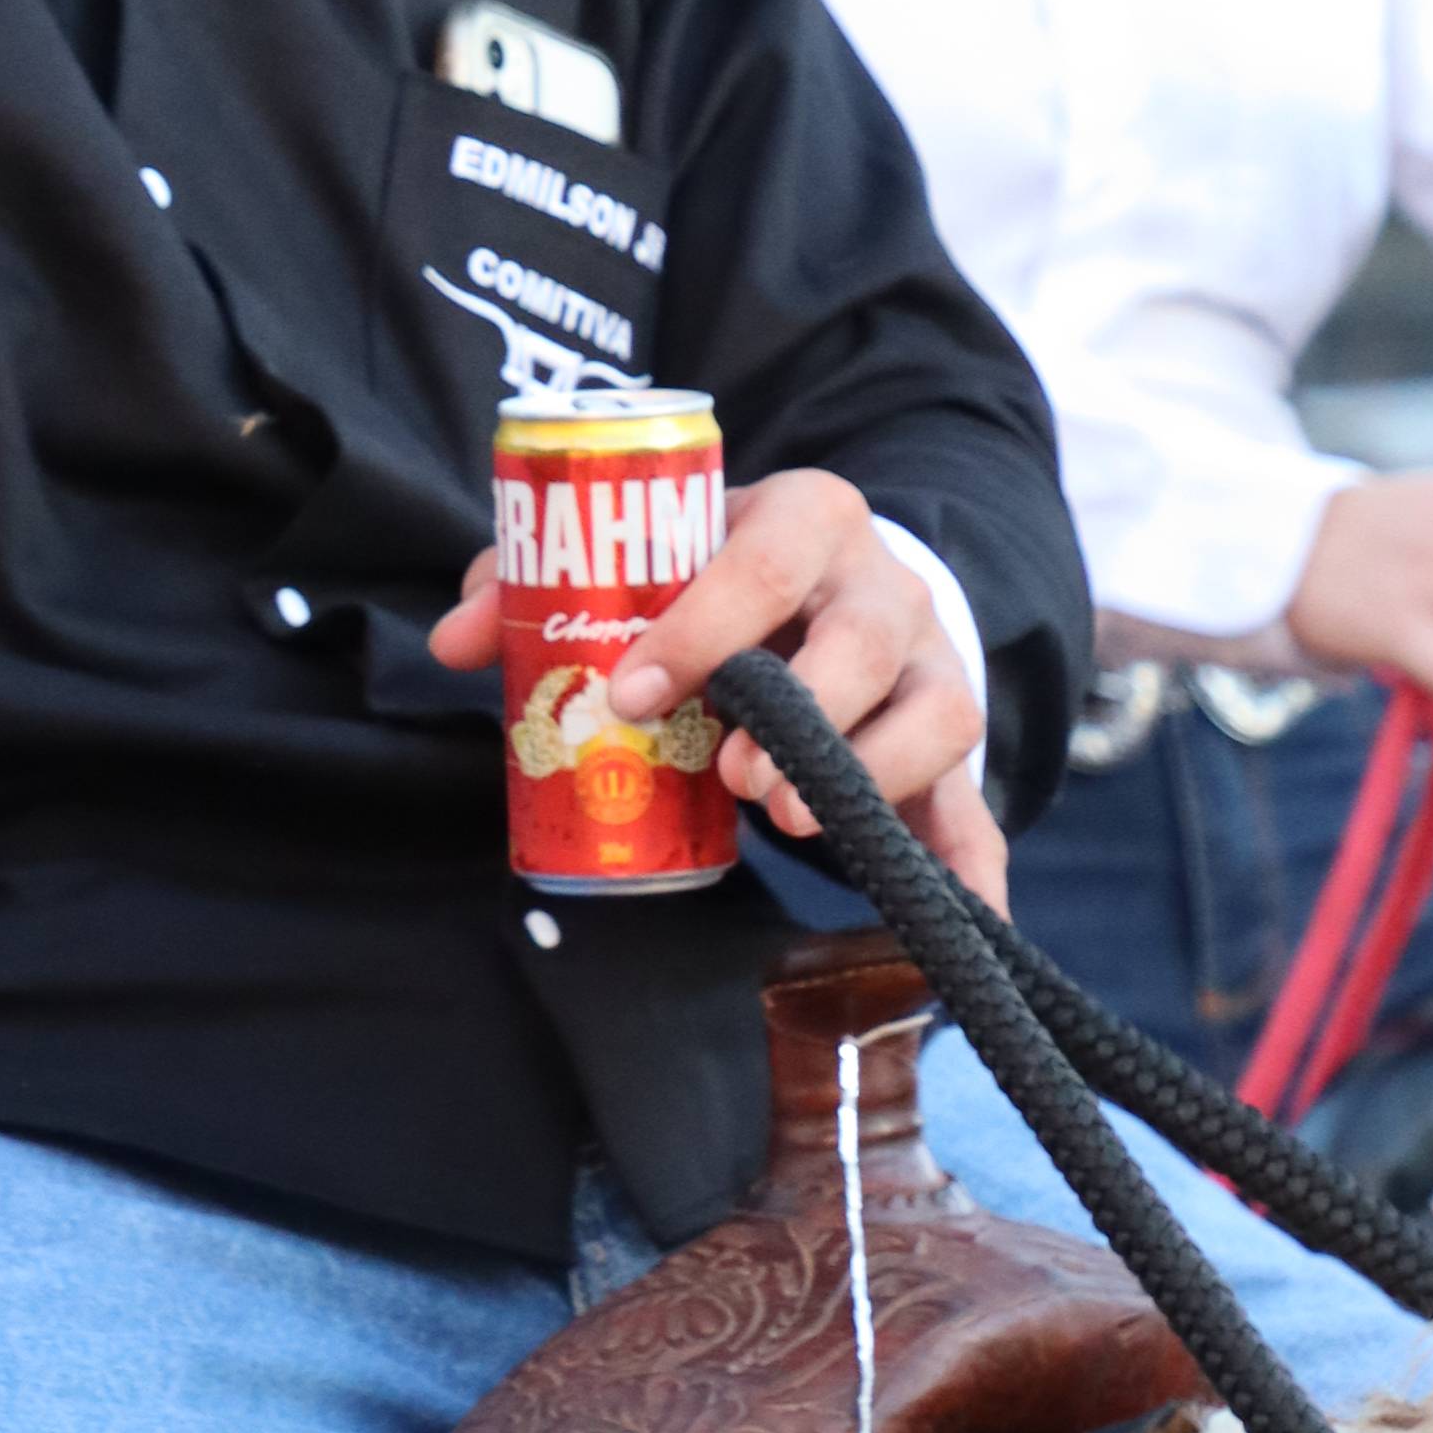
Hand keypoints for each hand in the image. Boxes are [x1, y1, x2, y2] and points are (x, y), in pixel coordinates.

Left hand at [431, 465, 1007, 903]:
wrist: (834, 576)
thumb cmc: (718, 569)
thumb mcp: (646, 549)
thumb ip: (540, 580)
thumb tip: (454, 640)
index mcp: (806, 517)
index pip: (766, 554)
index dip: (702, 623)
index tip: (630, 692)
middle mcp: (883, 585)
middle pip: (866, 636)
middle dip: (803, 709)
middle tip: (730, 778)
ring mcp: (930, 664)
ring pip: (939, 713)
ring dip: (874, 774)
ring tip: (788, 826)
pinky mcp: (949, 747)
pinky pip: (977, 808)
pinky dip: (976, 866)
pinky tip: (968, 915)